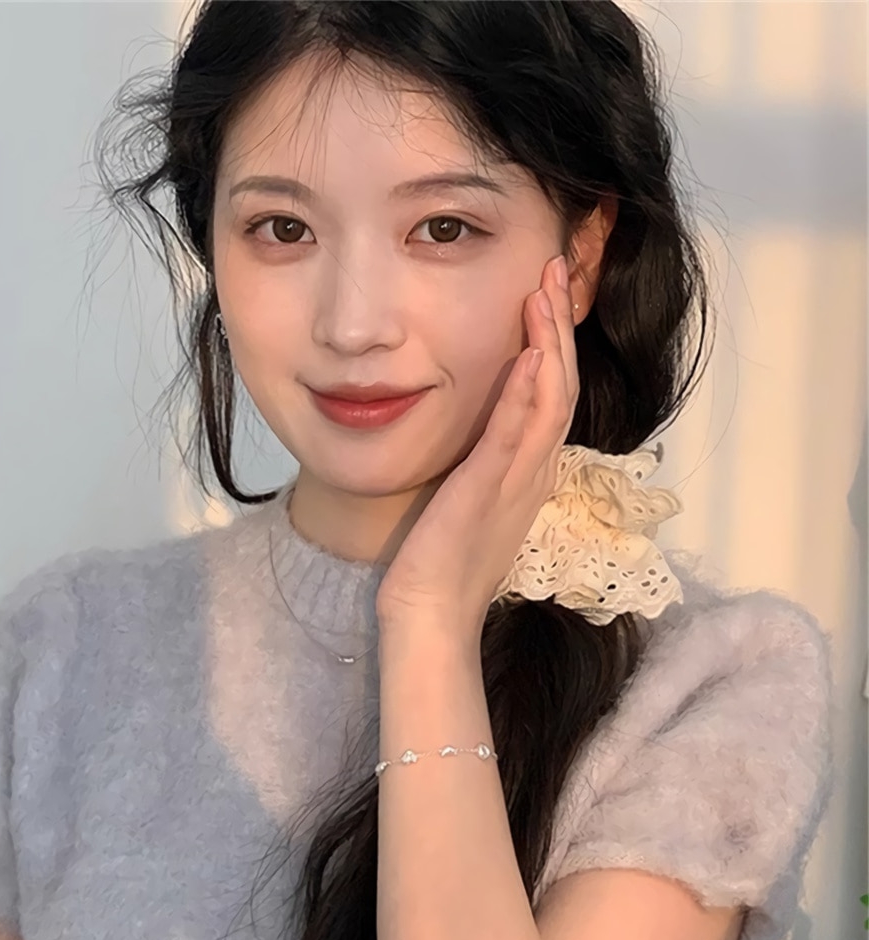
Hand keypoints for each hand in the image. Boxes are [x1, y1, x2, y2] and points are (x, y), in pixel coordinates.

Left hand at [375, 254, 579, 639]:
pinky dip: (526, 394)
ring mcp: (516, 482)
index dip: (555, 344)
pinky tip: (530, 355)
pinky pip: (515, 436)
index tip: (542, 296)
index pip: (552, 396)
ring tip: (545, 293)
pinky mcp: (488, 492)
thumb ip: (484, 463)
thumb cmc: (444, 563)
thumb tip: (482, 429)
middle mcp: (532, 472)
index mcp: (528, 472)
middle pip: (561, 387)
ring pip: (550, 401)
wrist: (431, 614)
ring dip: (551, 344)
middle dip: (558, 328)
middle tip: (552, 272)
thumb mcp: (472, 501)